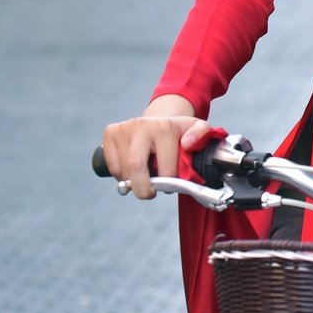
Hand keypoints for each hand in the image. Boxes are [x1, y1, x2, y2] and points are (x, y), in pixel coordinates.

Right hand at [101, 96, 217, 199]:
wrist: (160, 119)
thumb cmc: (179, 131)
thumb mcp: (199, 129)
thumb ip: (202, 134)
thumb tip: (188, 143)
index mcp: (164, 127)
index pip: (163, 167)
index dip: (167, 183)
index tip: (171, 187)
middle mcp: (141, 125)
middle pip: (135, 167)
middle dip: (142, 188)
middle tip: (150, 193)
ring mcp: (124, 128)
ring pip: (122, 170)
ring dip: (132, 182)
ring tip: (145, 178)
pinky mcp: (110, 132)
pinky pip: (112, 166)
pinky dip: (121, 176)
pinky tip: (133, 171)